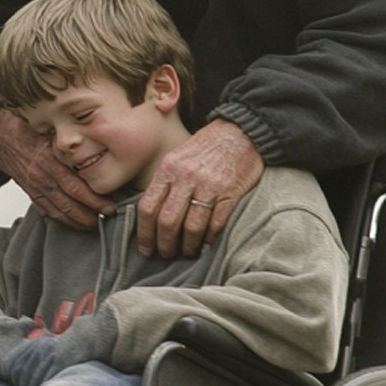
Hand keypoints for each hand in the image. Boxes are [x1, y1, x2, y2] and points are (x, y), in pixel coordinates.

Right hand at [0, 108, 113, 229]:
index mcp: (49, 161)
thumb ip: (73, 147)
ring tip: (97, 224)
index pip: (75, 187)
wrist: (2, 138)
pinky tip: (77, 224)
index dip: (94, 200)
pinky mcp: (31, 195)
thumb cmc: (31, 132)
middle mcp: (41, 177)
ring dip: (80, 222)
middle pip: (69, 204)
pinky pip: (49, 214)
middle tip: (109, 217)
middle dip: (91, 215)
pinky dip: (65, 222)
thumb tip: (102, 154)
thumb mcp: (53, 133)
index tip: (111, 205)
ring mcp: (35, 189)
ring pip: (60, 213)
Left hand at [137, 120, 264, 258]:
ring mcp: (209, 185)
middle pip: (167, 221)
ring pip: (191, 227)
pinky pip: (215, 224)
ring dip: (188, 246)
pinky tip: (206, 244)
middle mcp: (186, 177)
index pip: (148, 207)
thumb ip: (165, 183)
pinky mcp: (230, 193)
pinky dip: (209, 239)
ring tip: (187, 252)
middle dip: (165, 244)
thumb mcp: (178, 157)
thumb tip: (152, 216)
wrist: (241, 131)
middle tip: (166, 254)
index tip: (146, 248)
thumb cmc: (206, 148)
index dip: (144, 233)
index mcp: (168, 168)